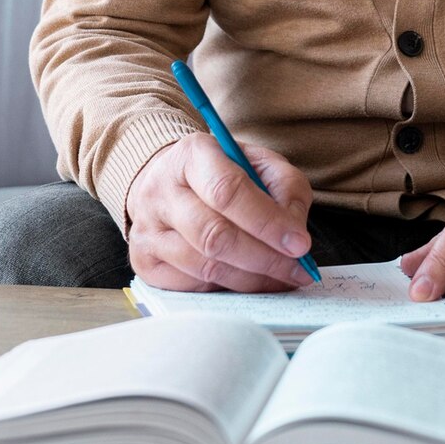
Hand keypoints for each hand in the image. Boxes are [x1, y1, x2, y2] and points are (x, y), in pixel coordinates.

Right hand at [125, 132, 315, 291]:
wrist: (167, 181)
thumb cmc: (219, 173)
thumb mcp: (258, 162)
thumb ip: (285, 187)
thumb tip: (294, 232)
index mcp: (191, 155)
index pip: (227, 191)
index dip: (267, 222)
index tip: (300, 244)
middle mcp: (160, 190)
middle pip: (215, 236)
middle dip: (265, 259)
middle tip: (298, 270)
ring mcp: (147, 229)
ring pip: (204, 267)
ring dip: (252, 279)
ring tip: (281, 278)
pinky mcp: (144, 261)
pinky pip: (192, 286)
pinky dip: (227, 289)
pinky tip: (247, 280)